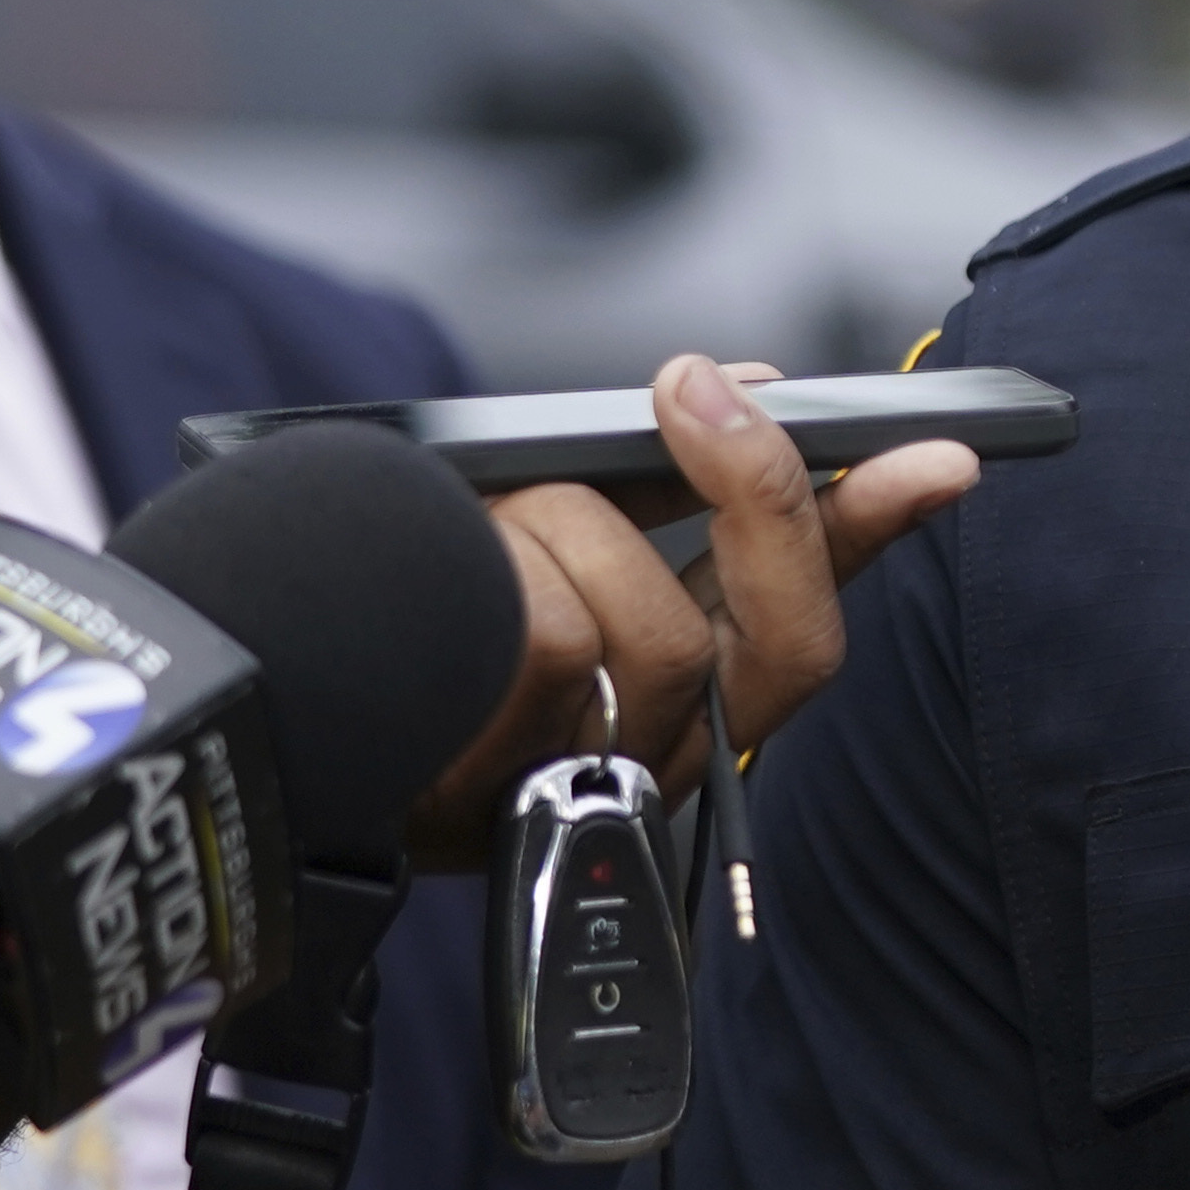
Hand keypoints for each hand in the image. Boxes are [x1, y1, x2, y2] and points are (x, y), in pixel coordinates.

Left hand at [411, 354, 981, 866]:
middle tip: (700, 389)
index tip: (937, 455)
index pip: (811, 614)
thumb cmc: (392, 626)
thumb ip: (633, 483)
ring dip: (563, 529)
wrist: (252, 730)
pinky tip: (441, 581)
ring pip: (654, 628)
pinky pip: (549, 644)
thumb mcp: (524, 531)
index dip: (875, 531)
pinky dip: (496, 571)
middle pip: (782, 639)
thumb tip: (728, 392)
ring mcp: (587, 784)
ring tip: (480, 520)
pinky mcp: (506, 801)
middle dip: (754, 495)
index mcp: (675, 693)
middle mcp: (654, 751)